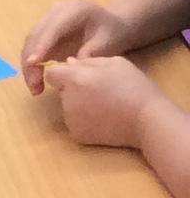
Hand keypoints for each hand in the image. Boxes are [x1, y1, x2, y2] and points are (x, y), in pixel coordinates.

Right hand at [21, 0, 131, 94]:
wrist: (113, 27)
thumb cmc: (113, 34)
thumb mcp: (106, 44)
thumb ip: (87, 54)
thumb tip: (66, 69)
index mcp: (75, 9)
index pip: (53, 28)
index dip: (42, 45)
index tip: (33, 64)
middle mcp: (57, 11)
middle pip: (36, 35)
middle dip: (31, 62)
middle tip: (35, 86)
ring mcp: (48, 21)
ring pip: (29, 44)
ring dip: (28, 67)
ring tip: (35, 88)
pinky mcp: (44, 33)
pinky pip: (31, 50)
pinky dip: (31, 67)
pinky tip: (36, 82)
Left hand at [42, 53, 158, 150]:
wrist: (145, 119)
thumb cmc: (134, 86)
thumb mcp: (115, 63)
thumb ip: (88, 62)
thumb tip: (68, 63)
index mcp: (75, 80)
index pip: (52, 73)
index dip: (63, 72)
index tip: (77, 74)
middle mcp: (67, 101)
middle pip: (61, 90)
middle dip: (74, 87)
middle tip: (100, 89)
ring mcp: (70, 120)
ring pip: (68, 106)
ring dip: (80, 103)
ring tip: (105, 103)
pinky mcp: (76, 135)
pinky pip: (75, 121)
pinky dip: (85, 118)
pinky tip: (104, 117)